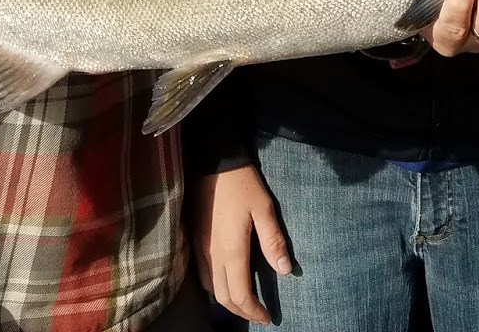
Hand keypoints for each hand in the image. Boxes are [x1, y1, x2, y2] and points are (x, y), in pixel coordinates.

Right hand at [191, 164, 291, 323]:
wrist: (211, 161)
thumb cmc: (241, 183)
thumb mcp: (263, 208)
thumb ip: (273, 241)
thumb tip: (285, 271)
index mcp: (231, 251)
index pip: (240, 295)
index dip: (254, 311)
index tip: (268, 317)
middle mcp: (212, 255)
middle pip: (223, 297)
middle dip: (241, 310)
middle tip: (258, 314)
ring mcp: (200, 248)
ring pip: (210, 287)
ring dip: (227, 299)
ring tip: (245, 300)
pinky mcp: (194, 239)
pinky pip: (203, 274)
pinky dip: (216, 285)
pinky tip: (227, 278)